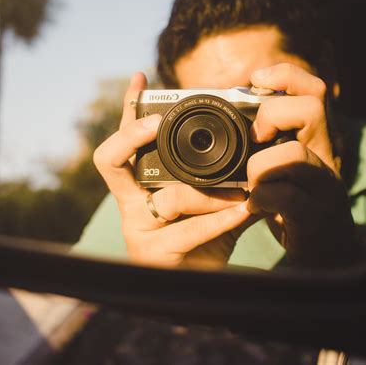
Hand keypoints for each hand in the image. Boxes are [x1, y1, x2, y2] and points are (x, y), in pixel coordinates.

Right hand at [93, 72, 253, 268]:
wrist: (201, 288)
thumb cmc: (206, 238)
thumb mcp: (214, 201)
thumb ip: (224, 176)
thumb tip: (254, 143)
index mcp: (141, 184)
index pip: (126, 141)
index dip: (128, 109)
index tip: (141, 78)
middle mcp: (131, 202)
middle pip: (111, 159)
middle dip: (132, 134)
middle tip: (158, 123)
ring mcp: (137, 228)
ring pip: (170, 197)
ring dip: (210, 194)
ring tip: (241, 194)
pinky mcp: (152, 254)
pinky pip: (189, 229)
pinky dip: (221, 220)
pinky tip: (244, 212)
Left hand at [247, 63, 365, 266]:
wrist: (327, 254)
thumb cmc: (294, 207)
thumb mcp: (283, 169)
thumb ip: (268, 144)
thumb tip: (229, 115)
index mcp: (317, 141)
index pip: (314, 91)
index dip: (285, 75)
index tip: (256, 79)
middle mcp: (327, 157)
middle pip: (312, 108)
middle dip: (272, 115)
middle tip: (255, 138)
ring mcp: (324, 188)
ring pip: (295, 153)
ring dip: (260, 165)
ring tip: (252, 181)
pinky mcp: (315, 217)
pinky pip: (287, 195)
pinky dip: (262, 197)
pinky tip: (255, 204)